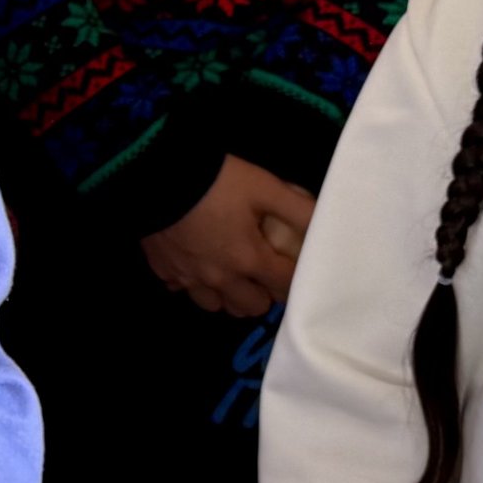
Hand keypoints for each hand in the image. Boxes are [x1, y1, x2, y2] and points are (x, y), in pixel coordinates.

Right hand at [141, 156, 318, 316]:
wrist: (156, 175)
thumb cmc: (216, 181)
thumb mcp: (264, 186)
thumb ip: (297, 207)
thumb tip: (325, 220)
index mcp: (249, 260)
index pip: (285, 286)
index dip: (296, 279)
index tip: (295, 268)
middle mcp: (221, 279)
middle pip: (252, 307)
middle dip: (263, 294)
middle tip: (265, 274)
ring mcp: (189, 278)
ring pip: (217, 306)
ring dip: (229, 296)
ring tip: (232, 276)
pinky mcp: (164, 271)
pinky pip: (184, 290)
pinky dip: (194, 284)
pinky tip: (197, 265)